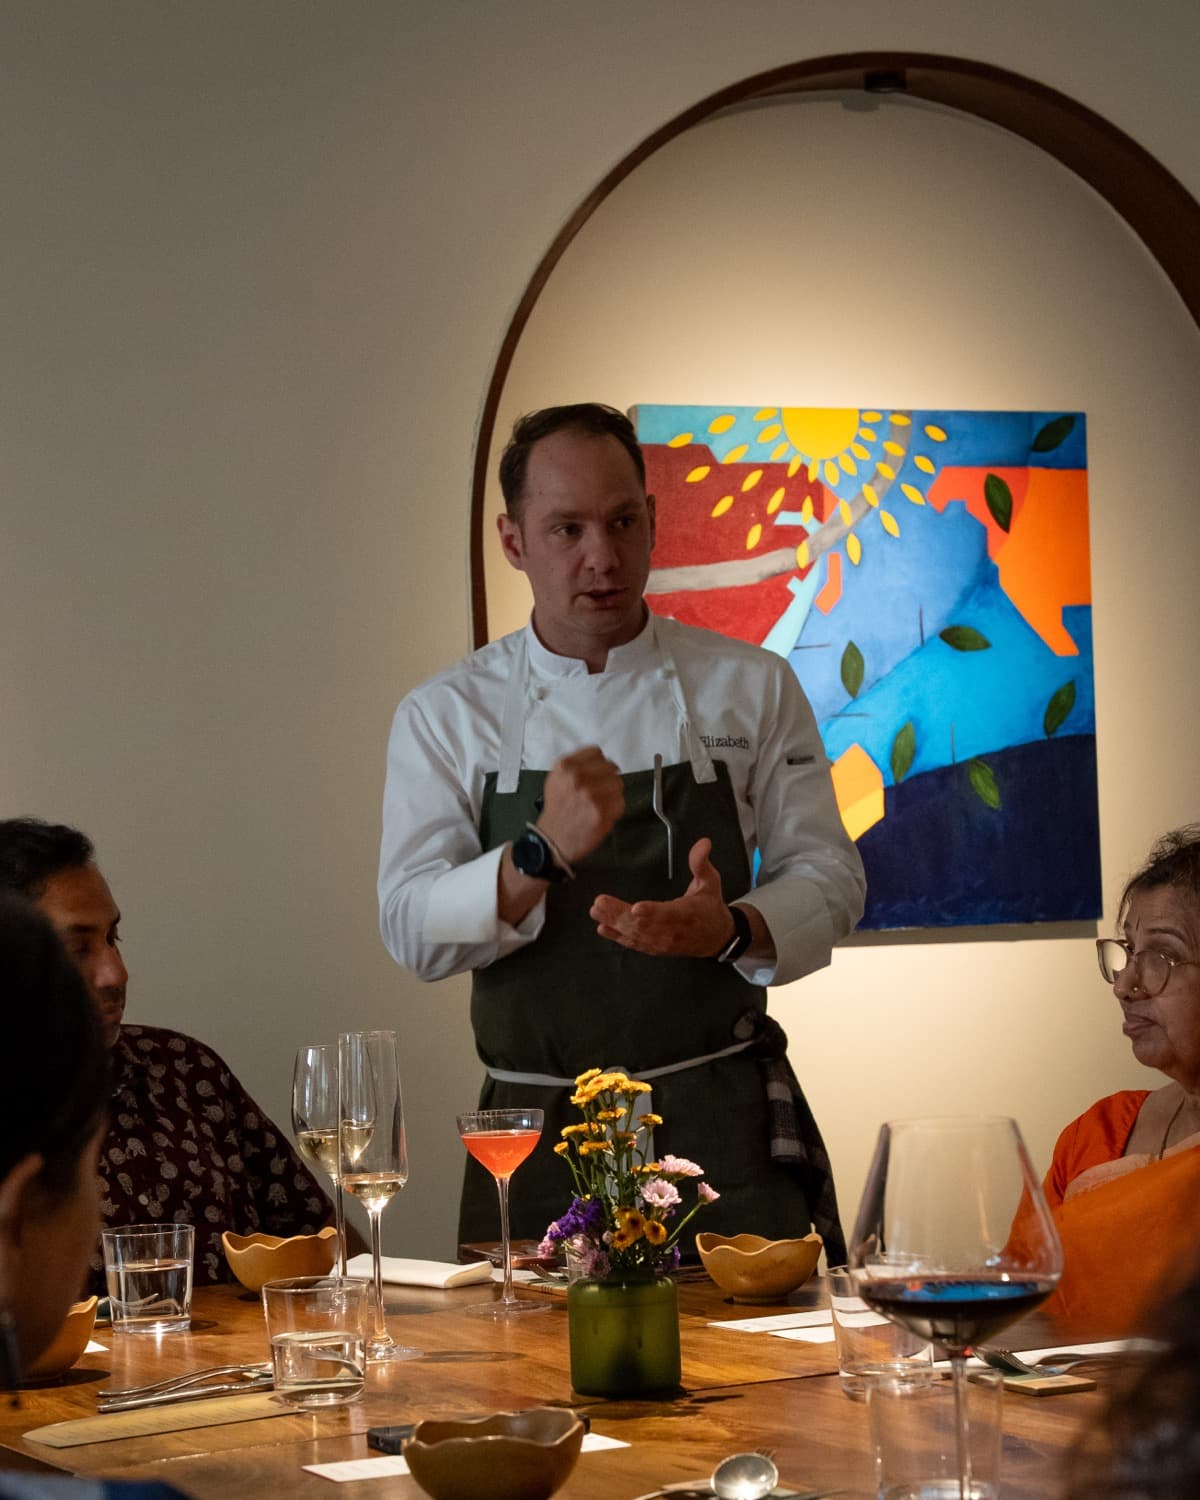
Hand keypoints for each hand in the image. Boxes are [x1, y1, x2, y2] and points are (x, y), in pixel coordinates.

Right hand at [538, 747, 623, 864]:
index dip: (599, 763)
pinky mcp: (602, 812)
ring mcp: (591, 795)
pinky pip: (620, 802)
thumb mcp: (557, 779)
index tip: (599, 772)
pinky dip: (615, 808)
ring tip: (601, 802)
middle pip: (610, 767)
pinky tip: (602, 813)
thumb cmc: (557, 810)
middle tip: (601, 790)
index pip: (597, 753)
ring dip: (613, 793)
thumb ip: (576, 766)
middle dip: (607, 778)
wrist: (552, 839)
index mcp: (565, 767)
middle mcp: (577, 778)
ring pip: (618, 783)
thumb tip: (601, 760)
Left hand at [590, 837, 734, 956]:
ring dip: (614, 923)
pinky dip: (618, 937)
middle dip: (619, 914)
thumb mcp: (711, 882)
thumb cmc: (710, 906)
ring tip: (596, 911)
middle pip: (644, 925)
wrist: (716, 937)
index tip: (636, 908)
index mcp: (687, 914)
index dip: (652, 912)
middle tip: (600, 902)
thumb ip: (701, 863)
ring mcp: (663, 942)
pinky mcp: (656, 948)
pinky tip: (603, 928)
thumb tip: (704, 842)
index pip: (668, 914)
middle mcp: (673, 931)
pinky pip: (635, 944)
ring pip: (636, 935)